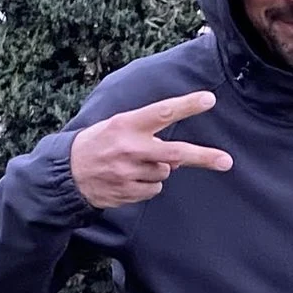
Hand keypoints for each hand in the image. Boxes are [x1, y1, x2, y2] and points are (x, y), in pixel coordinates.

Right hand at [70, 90, 232, 209]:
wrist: (67, 174)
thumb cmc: (98, 144)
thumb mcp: (117, 126)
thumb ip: (148, 136)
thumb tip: (178, 159)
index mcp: (127, 124)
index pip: (162, 111)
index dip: (187, 105)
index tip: (208, 99)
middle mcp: (131, 148)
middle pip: (176, 153)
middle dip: (203, 157)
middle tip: (226, 161)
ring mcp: (129, 173)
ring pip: (165, 172)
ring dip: (157, 169)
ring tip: (133, 164)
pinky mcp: (128, 192)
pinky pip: (154, 188)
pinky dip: (147, 184)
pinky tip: (128, 178)